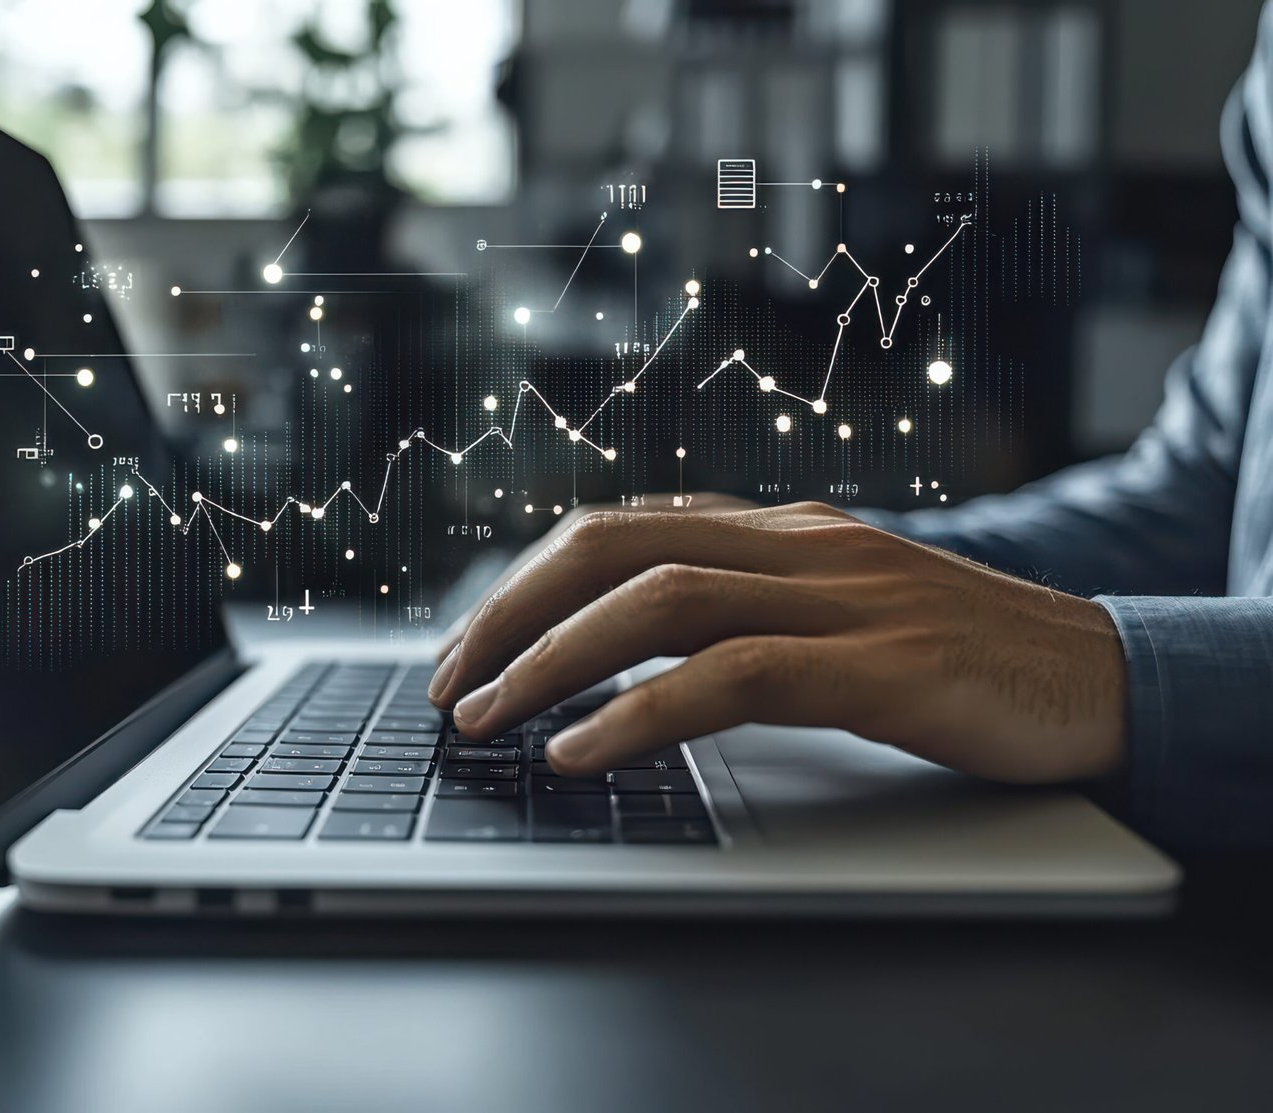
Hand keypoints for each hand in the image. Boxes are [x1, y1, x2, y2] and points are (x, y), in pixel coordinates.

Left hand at [427, 502, 1126, 783]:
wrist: (1105, 674)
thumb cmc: (962, 656)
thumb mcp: (837, 615)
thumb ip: (747, 612)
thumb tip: (634, 655)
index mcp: (782, 531)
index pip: (621, 530)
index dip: (528, 582)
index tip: (471, 644)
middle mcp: (798, 545)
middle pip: (613, 549)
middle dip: (512, 613)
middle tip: (449, 684)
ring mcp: (841, 596)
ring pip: (658, 601)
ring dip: (552, 660)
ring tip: (487, 719)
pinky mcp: (882, 664)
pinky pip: (734, 676)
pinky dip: (641, 714)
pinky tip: (583, 750)